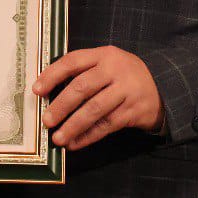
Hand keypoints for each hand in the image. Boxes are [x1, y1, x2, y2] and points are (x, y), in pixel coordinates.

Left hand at [33, 46, 164, 150]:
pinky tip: (75, 143)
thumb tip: (48, 91)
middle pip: (83, 87)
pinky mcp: (133, 111)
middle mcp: (115, 70)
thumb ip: (83, 71)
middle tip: (46, 120)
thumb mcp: (107, 63)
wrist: (161, 87)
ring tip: (58, 138)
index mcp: (104, 54)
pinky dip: (88, 136)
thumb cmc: (122, 76)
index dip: (52, 75)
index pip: (73, 61)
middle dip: (61, 105)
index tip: (36, 90)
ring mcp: (126, 91)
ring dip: (73, 125)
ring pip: (95, 109)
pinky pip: (107, 125)